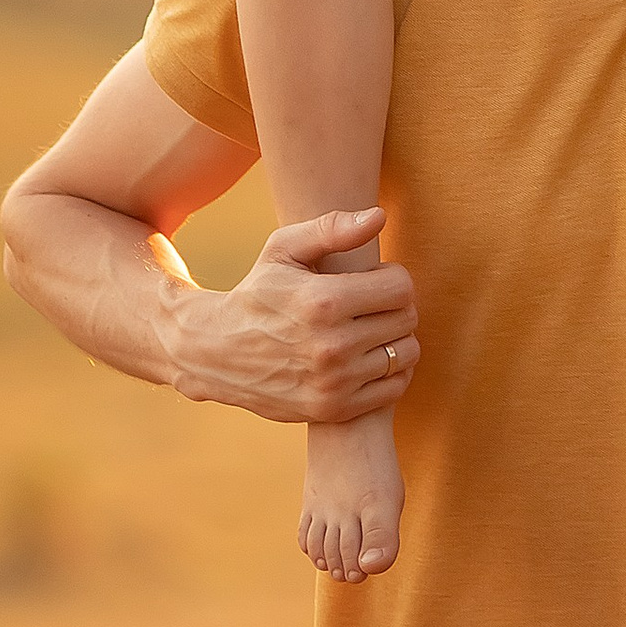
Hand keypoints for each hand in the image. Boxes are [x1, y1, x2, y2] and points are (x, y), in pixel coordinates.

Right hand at [169, 208, 421, 424]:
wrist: (219, 354)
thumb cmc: (259, 292)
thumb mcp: (284, 249)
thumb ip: (332, 228)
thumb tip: (379, 217)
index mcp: (323, 301)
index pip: (400, 287)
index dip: (393, 276)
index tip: (374, 278)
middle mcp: (331, 345)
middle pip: (406, 319)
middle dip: (396, 305)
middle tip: (373, 303)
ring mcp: (333, 382)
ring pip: (404, 354)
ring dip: (396, 338)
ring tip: (372, 328)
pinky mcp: (334, 409)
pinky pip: (394, 388)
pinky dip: (392, 372)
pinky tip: (369, 356)